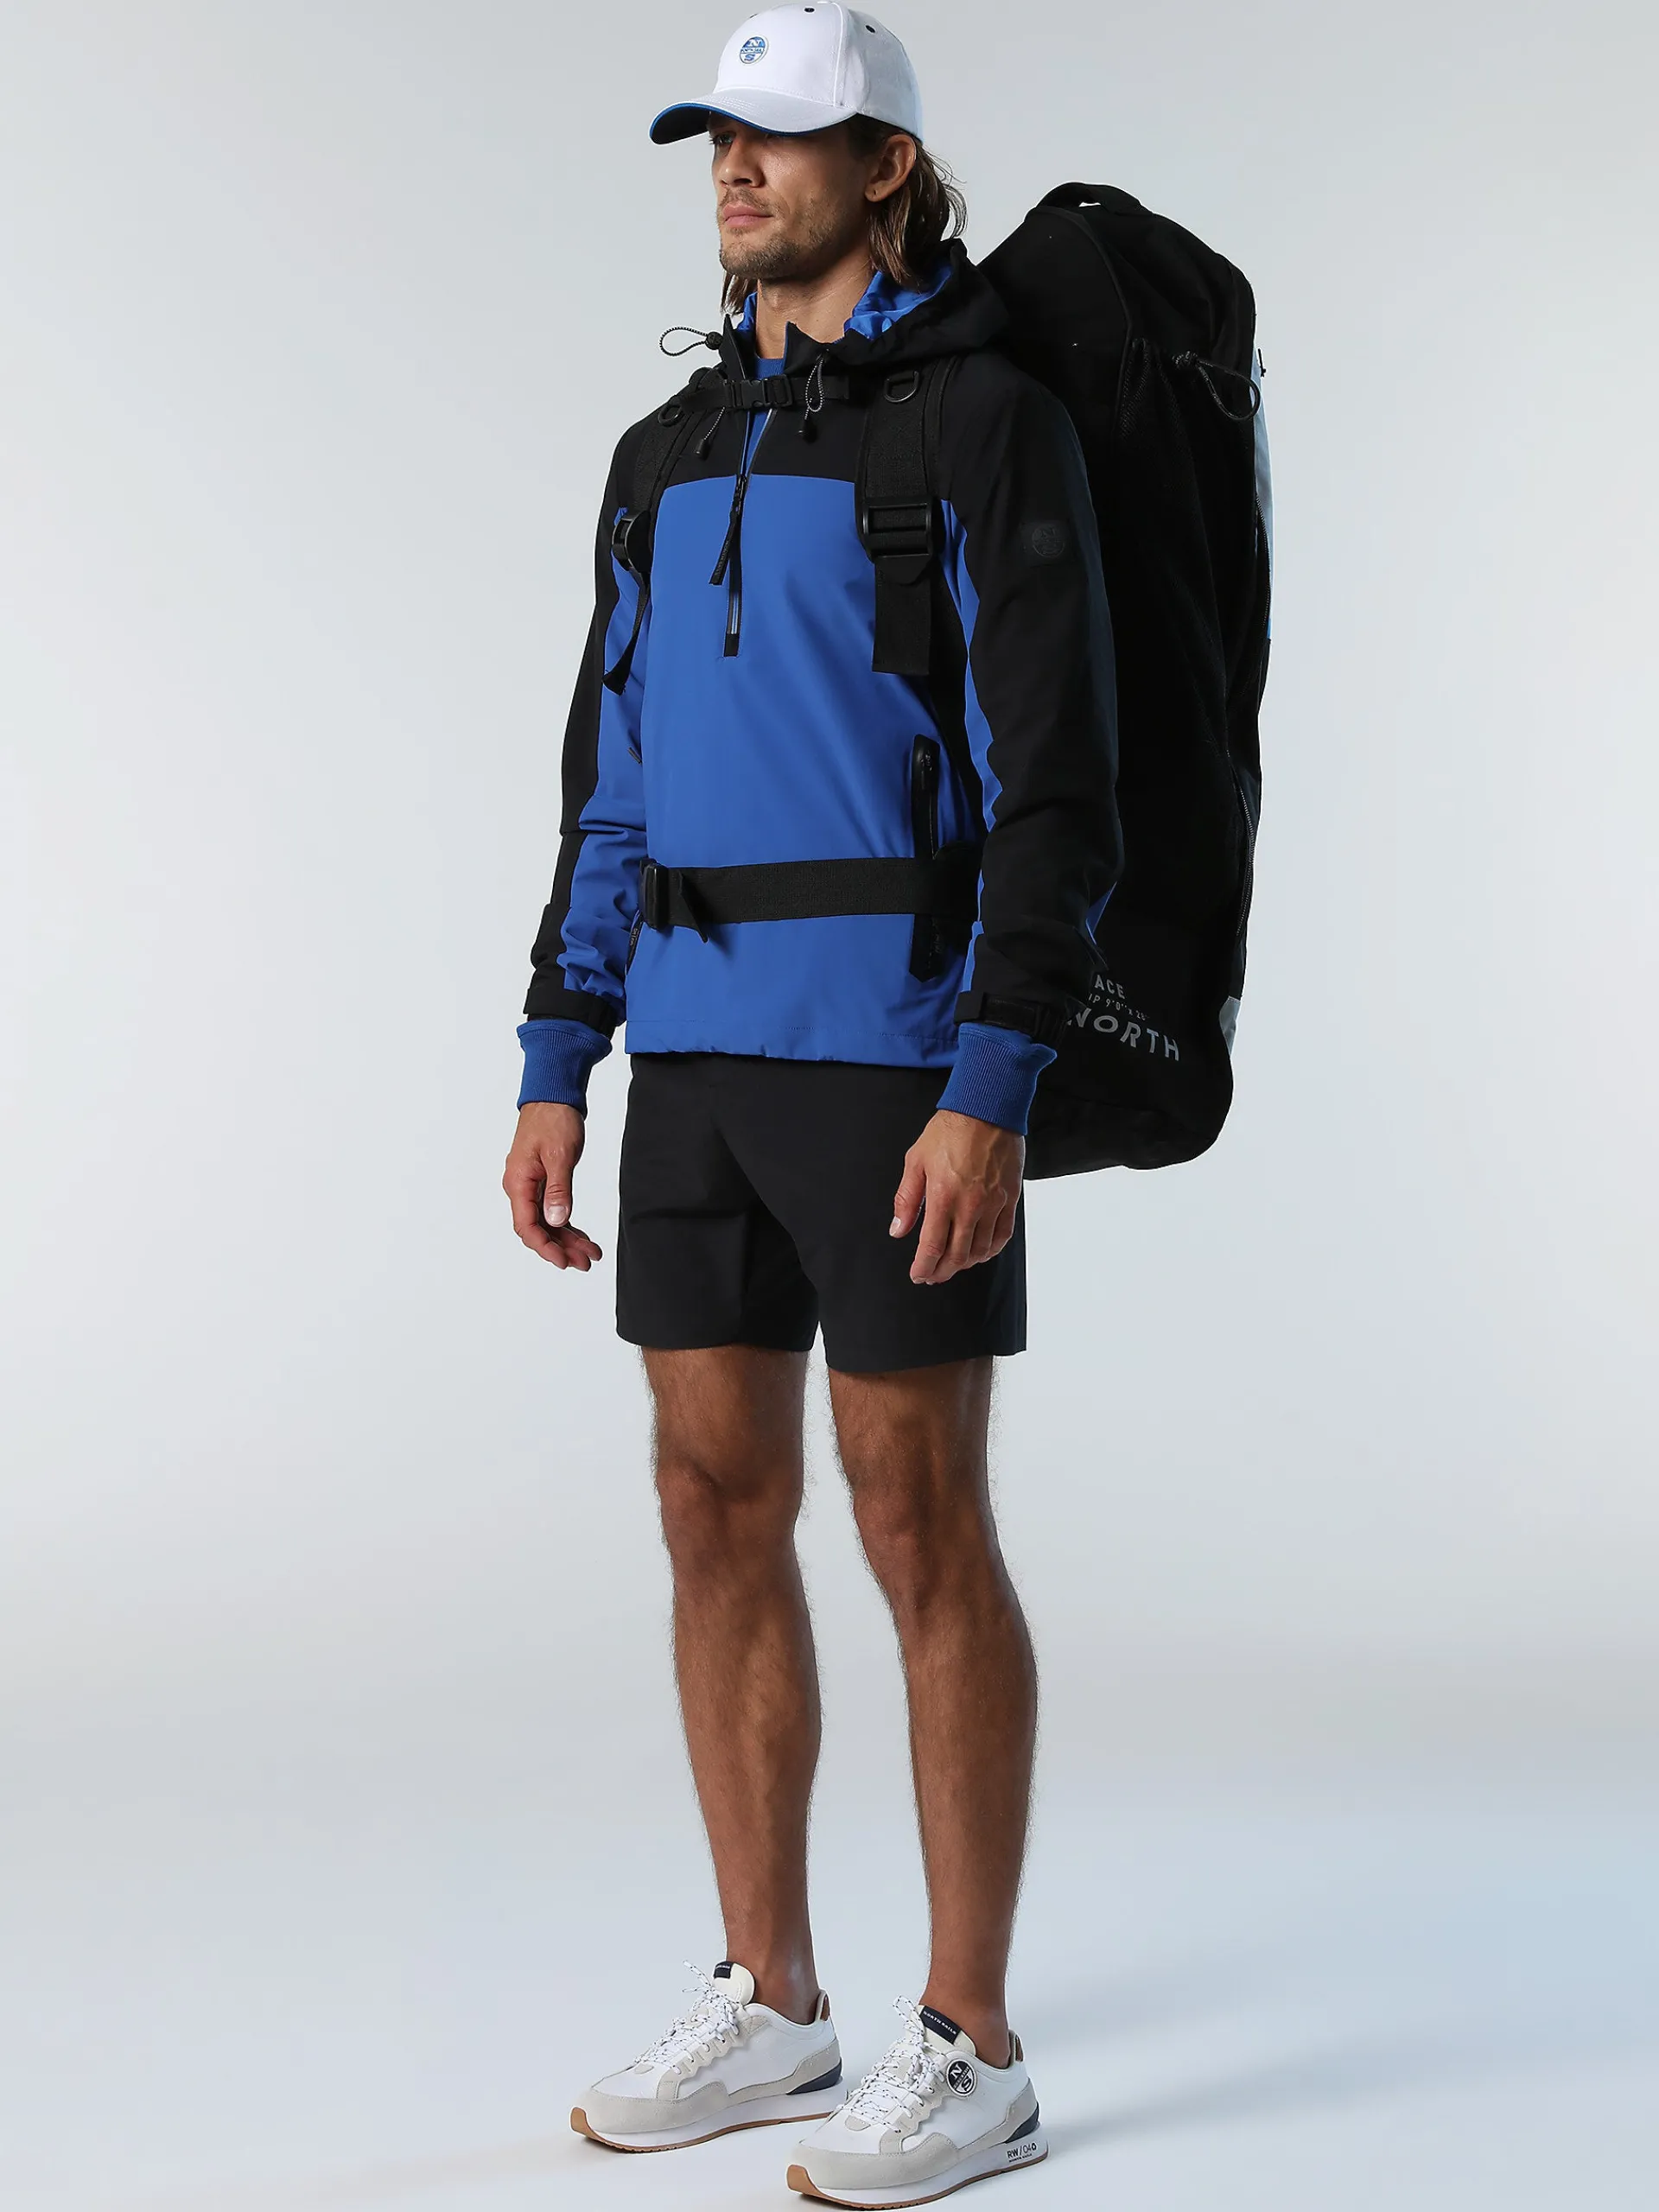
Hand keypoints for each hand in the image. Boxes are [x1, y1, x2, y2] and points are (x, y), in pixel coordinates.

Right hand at [503, 1102, 603, 1270]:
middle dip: (561, 1248)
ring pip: (547, 1222)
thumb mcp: (559, 1155)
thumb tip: (556, 1220)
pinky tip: (583, 1237)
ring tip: (590, 1254)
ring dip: (567, 1239)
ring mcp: (531, 1185)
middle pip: (538, 1228)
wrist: (554, 1096)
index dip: (545, 1247)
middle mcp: (520, 1187)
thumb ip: (558, 1190)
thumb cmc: (553, 1119)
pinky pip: (552, 1210)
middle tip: (585, 1262)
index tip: (563, 1261)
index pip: (527, 1226)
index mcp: (518, 1182)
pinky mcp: (543, 1181)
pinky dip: (568, 1224)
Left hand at [890, 1110, 1023, 1284]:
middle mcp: (970, 1205)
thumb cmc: (949, 1130)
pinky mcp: (1010, 1198)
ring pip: (980, 1250)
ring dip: (965, 1264)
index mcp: (942, 1196)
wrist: (987, 1109)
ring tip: (952, 1265)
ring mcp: (993, 1204)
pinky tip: (980, 1253)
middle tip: (932, 1275)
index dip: (923, 1267)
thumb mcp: (916, 1160)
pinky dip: (990, 1251)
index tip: (918, 1274)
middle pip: (957, 1255)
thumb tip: (898, 1230)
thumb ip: (906, 1199)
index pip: (932, 1246)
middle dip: (942, 1271)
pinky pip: (1003, 1235)